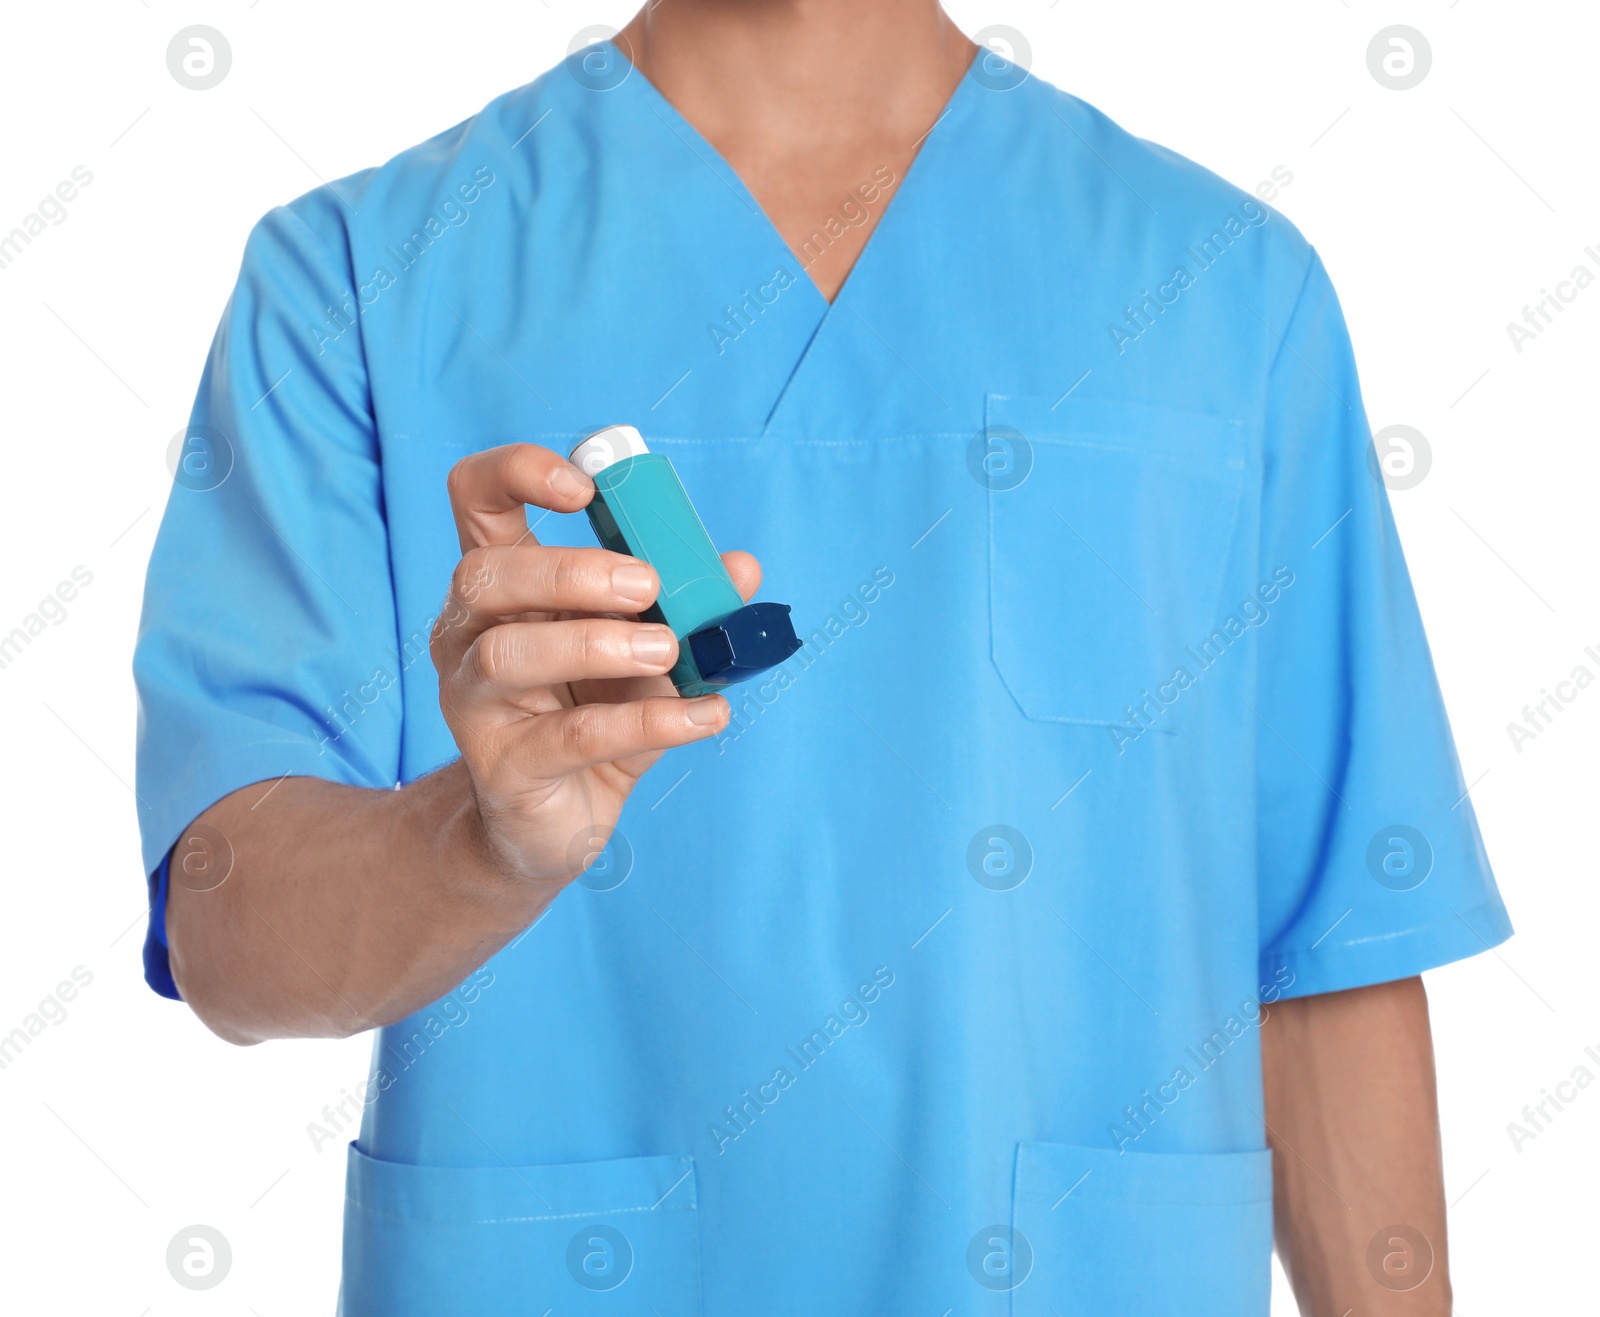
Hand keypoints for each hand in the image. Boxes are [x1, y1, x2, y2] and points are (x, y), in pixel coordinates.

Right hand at [433, 443, 757, 887]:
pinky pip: (570, 737)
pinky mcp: (503, 767)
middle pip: (484, 575)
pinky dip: (648, 720)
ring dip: (598, 644)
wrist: (554, 821)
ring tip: (667, 652)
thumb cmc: (592, 714)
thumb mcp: (644, 652)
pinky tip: (705, 714)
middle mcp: (468, 633)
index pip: (475, 496)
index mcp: (501, 585)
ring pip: (508, 655)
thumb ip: (687, 609)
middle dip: (570, 572)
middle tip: (648, 587)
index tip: (587, 490)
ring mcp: (474, 701)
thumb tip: (741, 568)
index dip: (519, 473)